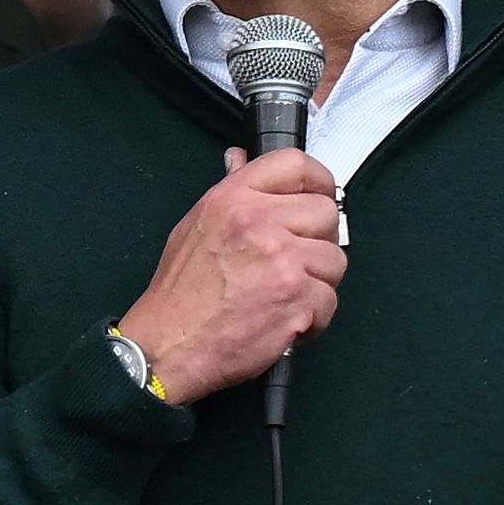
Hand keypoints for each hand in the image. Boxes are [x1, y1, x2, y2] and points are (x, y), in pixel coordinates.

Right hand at [117, 147, 345, 404]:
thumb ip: (230, 192)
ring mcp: (282, 261)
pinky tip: (287, 320)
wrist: (168, 345)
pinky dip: (314, 317)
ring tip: (287, 295)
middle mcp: (260, 223)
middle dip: (319, 239)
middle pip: (326, 213)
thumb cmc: (180, 292)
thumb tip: (239, 159)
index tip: (318, 197)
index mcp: (234, 199)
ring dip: (318, 281)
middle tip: (298, 260)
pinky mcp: (297, 300)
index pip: (295, 164)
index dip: (316, 181)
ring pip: (335, 260)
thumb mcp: (195, 226)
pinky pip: (330, 300)